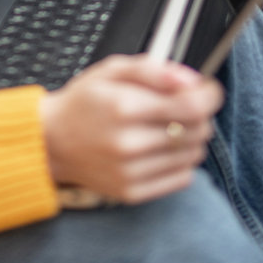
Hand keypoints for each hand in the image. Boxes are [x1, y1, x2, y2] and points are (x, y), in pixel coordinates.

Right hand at [40, 54, 221, 205]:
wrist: (53, 141)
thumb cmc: (84, 102)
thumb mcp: (112, 70)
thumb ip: (155, 70)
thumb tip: (191, 80)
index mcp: (124, 107)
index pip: (190, 106)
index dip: (209, 96)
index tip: (209, 90)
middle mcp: (129, 144)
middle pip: (197, 131)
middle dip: (200, 114)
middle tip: (184, 105)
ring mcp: (131, 172)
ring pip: (193, 155)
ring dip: (192, 138)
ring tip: (169, 126)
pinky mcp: (133, 193)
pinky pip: (181, 178)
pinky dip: (181, 161)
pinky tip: (162, 148)